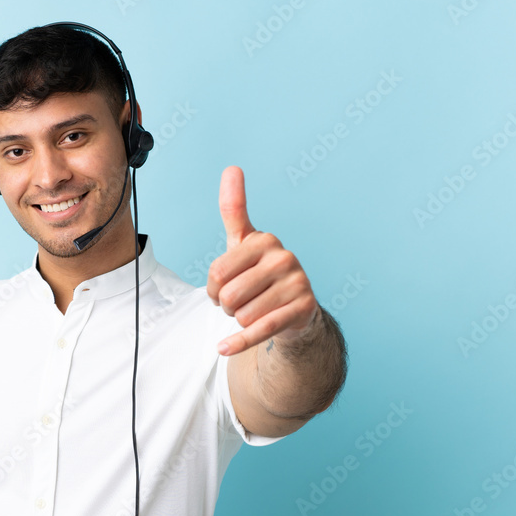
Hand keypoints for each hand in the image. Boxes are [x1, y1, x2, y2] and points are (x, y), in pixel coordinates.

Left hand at [206, 166, 319, 355]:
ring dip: (238, 321)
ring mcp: (296, 284)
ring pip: (242, 314)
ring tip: (254, 311)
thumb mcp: (244, 243)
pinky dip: (239, 342)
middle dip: (226, 306)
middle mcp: (284, 258)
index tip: (222, 286)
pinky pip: (260, 330)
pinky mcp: (302, 310)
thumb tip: (231, 167)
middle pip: (228, 295)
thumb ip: (234, 208)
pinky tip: (225, 348)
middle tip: (240, 302)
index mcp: (264, 240)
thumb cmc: (261, 274)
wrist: (295, 311)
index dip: (213, 287)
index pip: (217, 271)